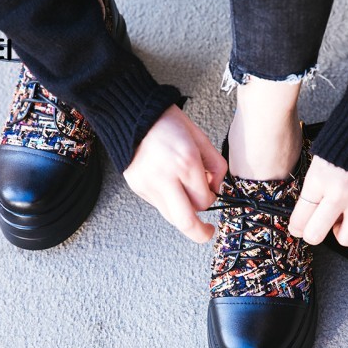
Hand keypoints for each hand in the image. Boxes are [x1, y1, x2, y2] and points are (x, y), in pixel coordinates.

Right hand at [123, 105, 227, 242]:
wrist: (131, 115)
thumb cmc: (168, 123)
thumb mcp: (200, 139)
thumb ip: (215, 166)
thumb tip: (216, 188)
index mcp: (185, 162)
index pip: (205, 200)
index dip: (211, 199)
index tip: (211, 194)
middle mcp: (166, 177)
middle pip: (186, 221)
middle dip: (200, 232)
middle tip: (206, 232)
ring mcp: (148, 185)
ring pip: (172, 217)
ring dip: (184, 214)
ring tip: (187, 202)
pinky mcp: (137, 187)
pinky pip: (159, 205)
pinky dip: (169, 202)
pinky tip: (169, 185)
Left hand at [288, 155, 347, 246]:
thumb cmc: (347, 139)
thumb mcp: (319, 162)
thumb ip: (313, 190)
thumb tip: (307, 218)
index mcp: (319, 180)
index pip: (299, 220)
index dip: (297, 227)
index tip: (299, 227)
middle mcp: (340, 192)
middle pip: (316, 236)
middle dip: (313, 234)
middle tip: (317, 227)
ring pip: (346, 239)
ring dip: (342, 229)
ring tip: (343, 214)